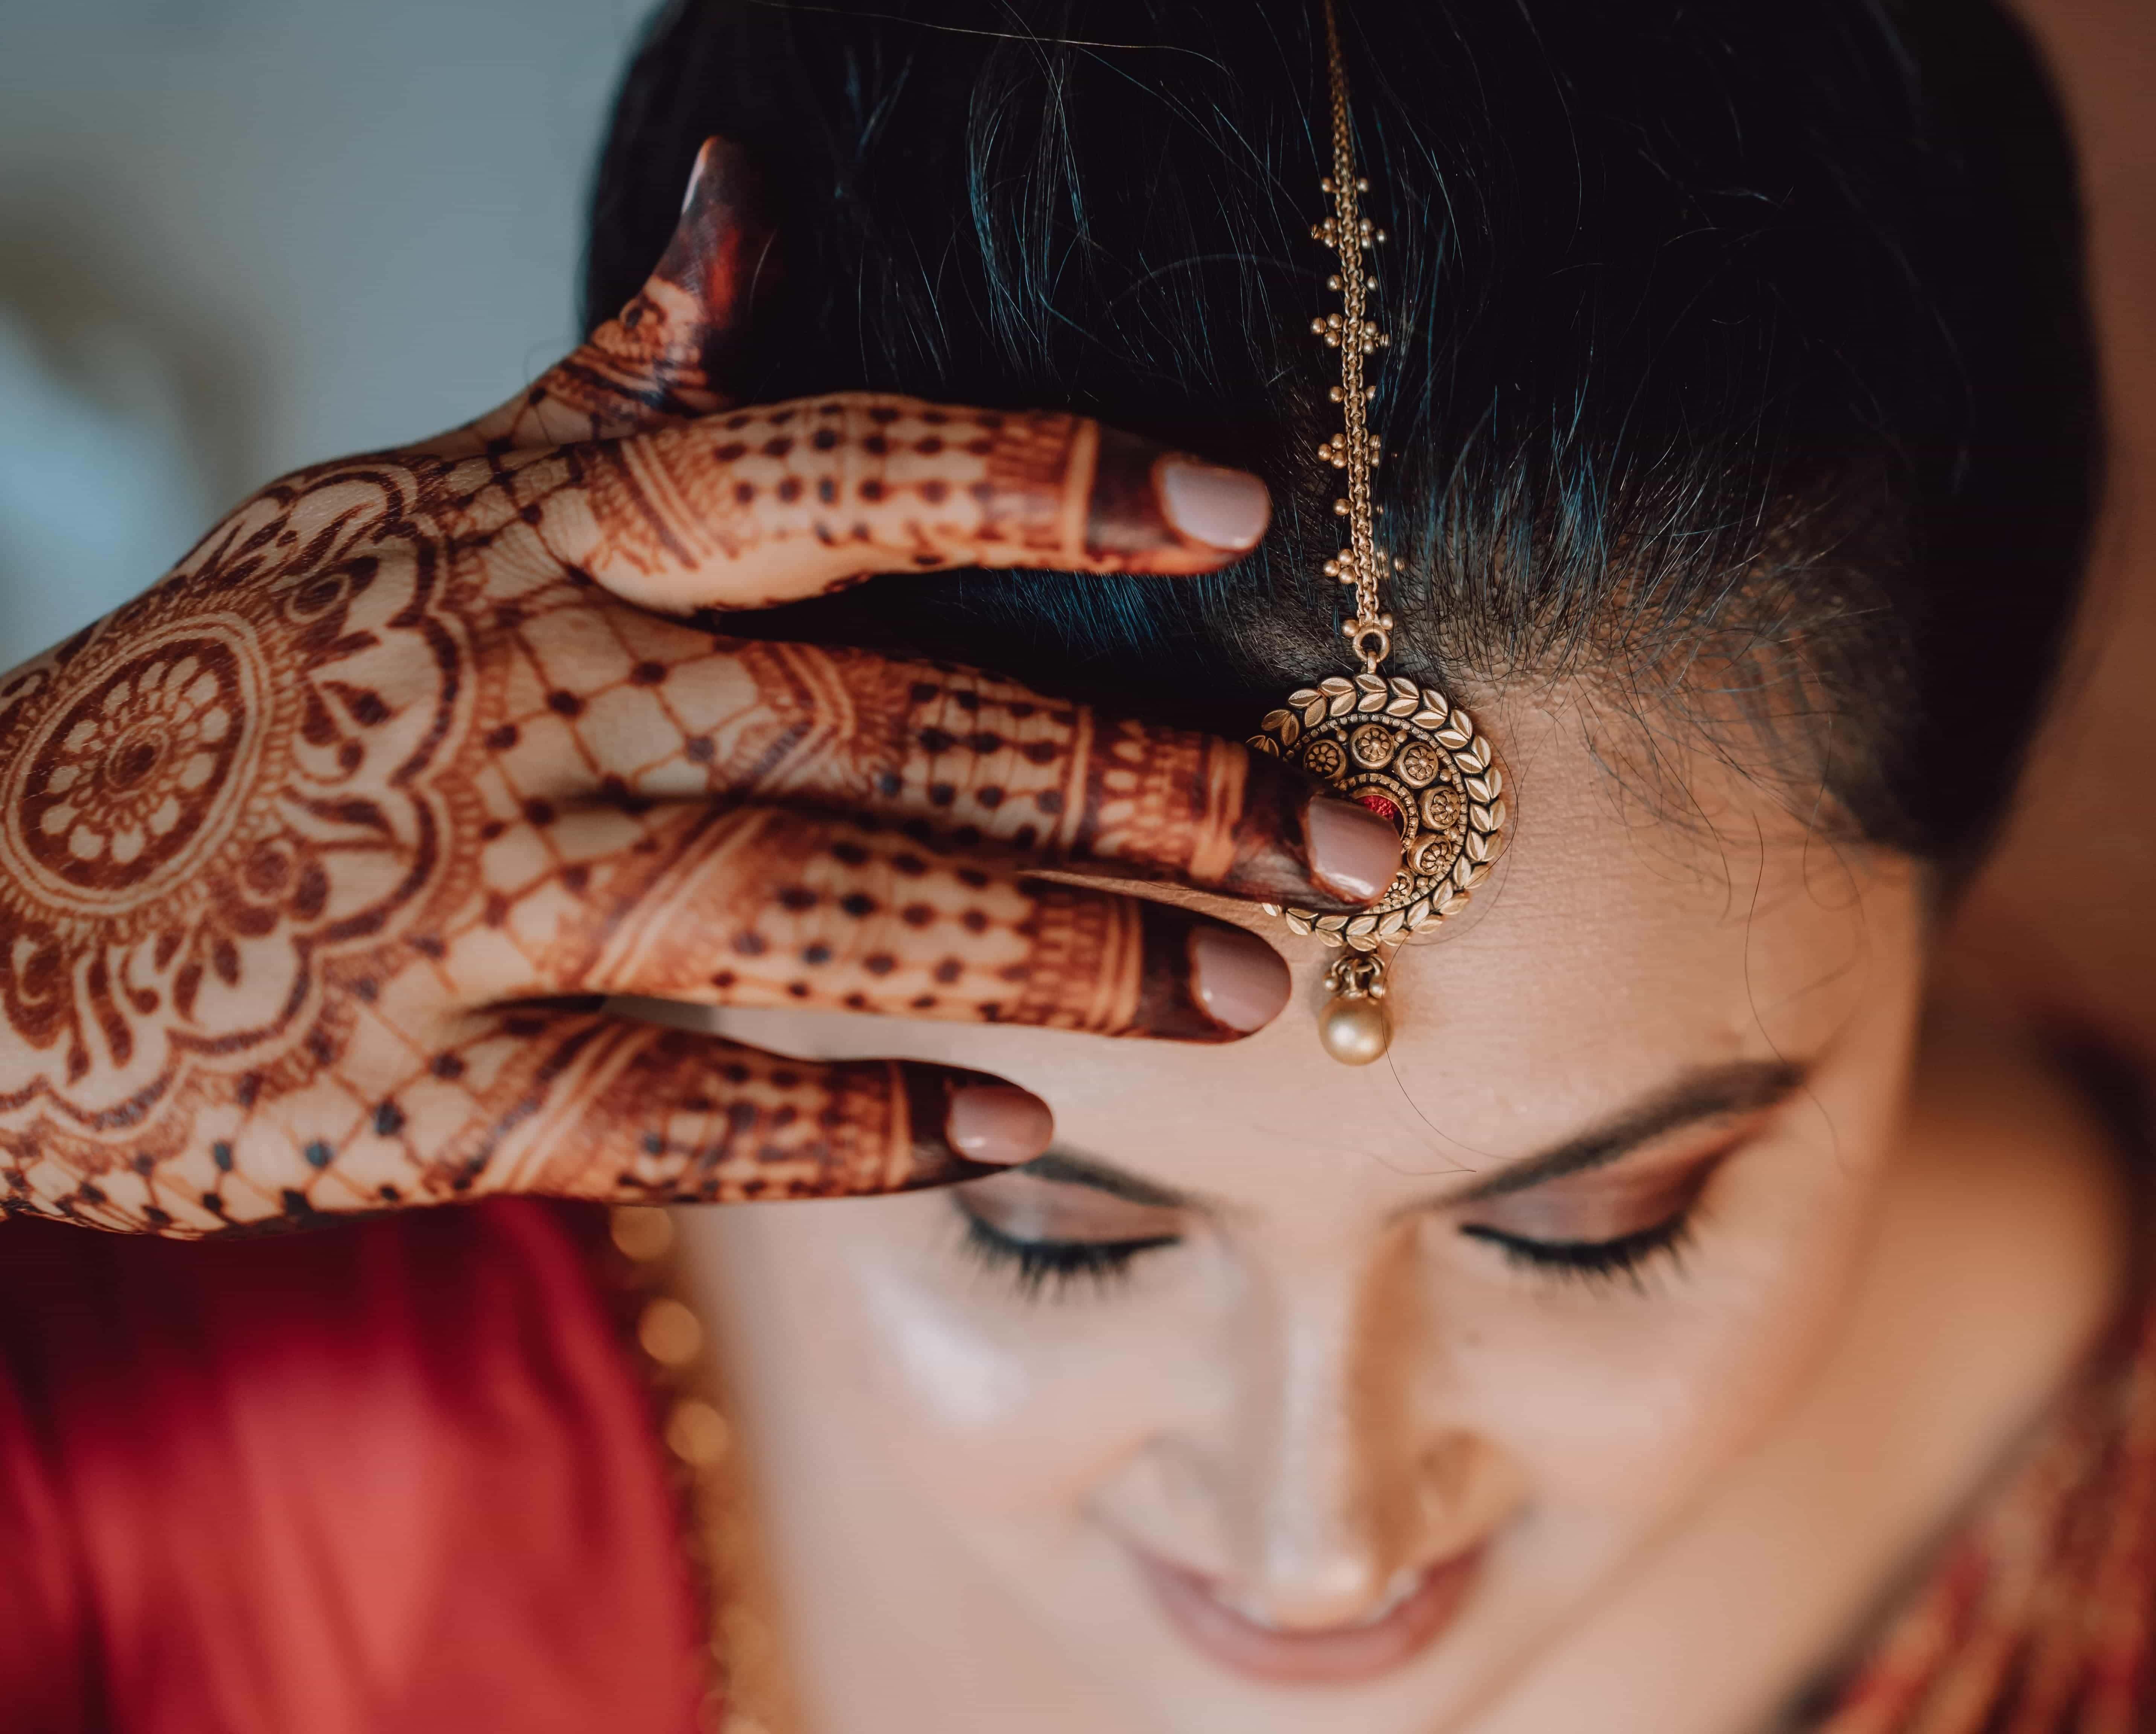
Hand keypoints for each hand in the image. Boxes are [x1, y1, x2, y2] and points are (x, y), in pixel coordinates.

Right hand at [0, 140, 1399, 1235]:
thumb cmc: (257, 686)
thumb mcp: (412, 494)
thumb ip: (608, 386)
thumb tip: (740, 206)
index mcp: (547, 545)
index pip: (829, 478)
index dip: (1035, 481)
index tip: (1230, 511)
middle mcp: (543, 706)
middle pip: (892, 726)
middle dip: (1137, 786)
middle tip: (1343, 841)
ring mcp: (487, 903)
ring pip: (819, 918)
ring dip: (1050, 958)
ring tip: (1244, 994)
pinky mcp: (437, 1085)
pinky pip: (681, 1110)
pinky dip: (848, 1129)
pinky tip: (1007, 1139)